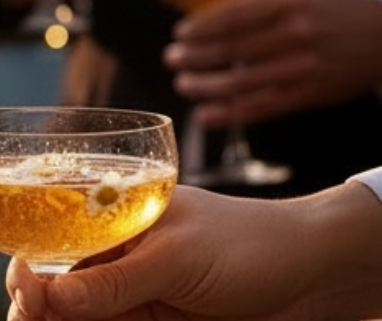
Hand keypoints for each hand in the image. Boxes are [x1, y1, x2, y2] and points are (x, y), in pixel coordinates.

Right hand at [5, 184, 381, 320]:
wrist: (308, 277)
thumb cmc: (246, 243)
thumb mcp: (175, 257)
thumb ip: (114, 280)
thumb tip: (49, 298)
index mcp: (106, 230)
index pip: (47, 253)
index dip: (27, 281)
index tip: (28, 306)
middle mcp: (104, 270)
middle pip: (46, 303)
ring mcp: (120, 310)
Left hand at [164, 0, 381, 128]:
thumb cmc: (340, 10)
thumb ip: (264, 2)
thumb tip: (218, 15)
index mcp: (292, 3)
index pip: (232, 18)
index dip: (200, 29)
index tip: (180, 35)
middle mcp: (295, 35)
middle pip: (229, 51)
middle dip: (193, 57)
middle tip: (172, 59)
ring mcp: (302, 67)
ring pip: (239, 84)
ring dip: (203, 86)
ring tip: (184, 84)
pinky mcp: (309, 94)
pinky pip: (261, 109)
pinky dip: (228, 114)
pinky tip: (205, 116)